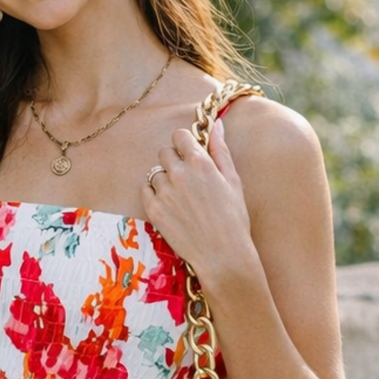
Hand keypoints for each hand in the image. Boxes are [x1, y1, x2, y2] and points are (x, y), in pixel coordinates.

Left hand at [141, 119, 254, 281]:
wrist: (222, 254)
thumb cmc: (234, 218)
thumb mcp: (233, 181)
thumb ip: (221, 150)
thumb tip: (216, 124)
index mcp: (200, 163)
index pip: (179, 135)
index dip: (184, 143)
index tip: (189, 154)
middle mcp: (179, 173)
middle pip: (164, 152)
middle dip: (174, 161)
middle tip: (188, 180)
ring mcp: (163, 192)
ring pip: (155, 173)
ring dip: (165, 180)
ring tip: (182, 198)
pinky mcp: (152, 209)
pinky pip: (145, 190)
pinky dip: (154, 195)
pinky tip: (171, 206)